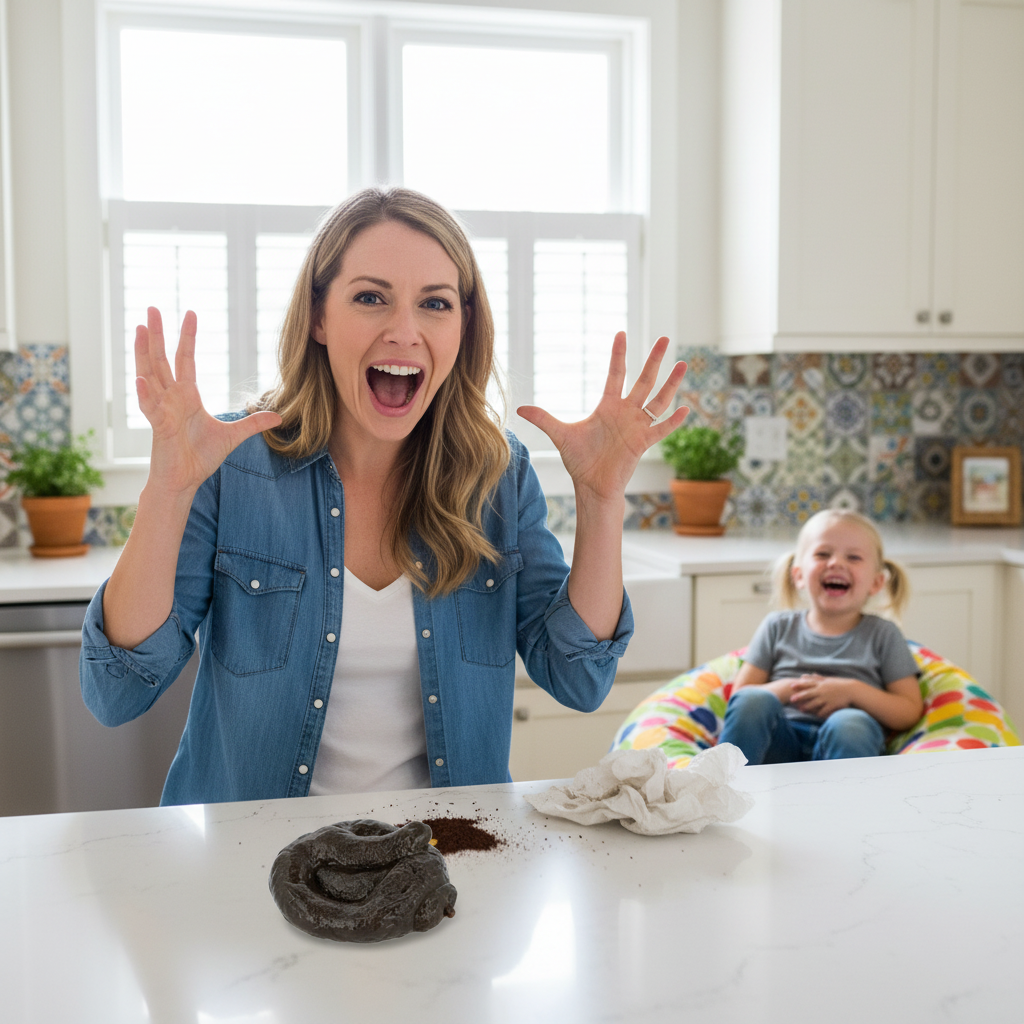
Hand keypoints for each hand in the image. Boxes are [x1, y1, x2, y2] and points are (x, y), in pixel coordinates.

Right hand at [136, 307, 281, 495]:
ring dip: (143, 352)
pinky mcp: (159, 427)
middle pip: (161, 359)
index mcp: (187, 396)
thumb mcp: (233, 436)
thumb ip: (253, 424)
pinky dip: (144, 393)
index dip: (187, 337)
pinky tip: (139, 377)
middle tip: (150, 308)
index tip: (190, 314)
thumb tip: (278, 416)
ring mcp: (162, 410)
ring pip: (149, 375)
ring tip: (138, 329)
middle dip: (156, 334)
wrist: (184, 481)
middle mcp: (171, 398)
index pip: (185, 360)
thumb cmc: (200, 458)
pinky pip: (150, 407)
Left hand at [517, 333, 687, 502]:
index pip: (616, 374)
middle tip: (664, 338)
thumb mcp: (561, 435)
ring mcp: (637, 427)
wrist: (591, 485)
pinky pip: (661, 429)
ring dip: (670, 384)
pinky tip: (685, 409)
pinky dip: (672, 421)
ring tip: (683, 364)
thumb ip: (544, 419)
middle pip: (643, 380)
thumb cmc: (580, 460)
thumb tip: (519, 409)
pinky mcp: (643, 443)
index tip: (621, 333)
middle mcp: (626, 412)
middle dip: (653, 360)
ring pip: (658, 400)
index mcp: (608, 406)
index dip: (618, 355)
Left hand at [788, 674, 854, 717]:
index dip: (799, 685)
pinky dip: (820, 713)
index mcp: (822, 684)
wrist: (852, 690)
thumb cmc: (839, 684)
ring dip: (807, 707)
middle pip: (809, 694)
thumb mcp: (828, 679)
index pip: (809, 684)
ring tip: (801, 709)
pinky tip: (816, 716)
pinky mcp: (833, 705)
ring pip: (815, 703)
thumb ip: (817, 678)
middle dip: (800, 696)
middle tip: (791, 699)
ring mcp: (828, 698)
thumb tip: (807, 674)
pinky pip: (825, 710)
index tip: (791, 686)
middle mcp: (823, 691)